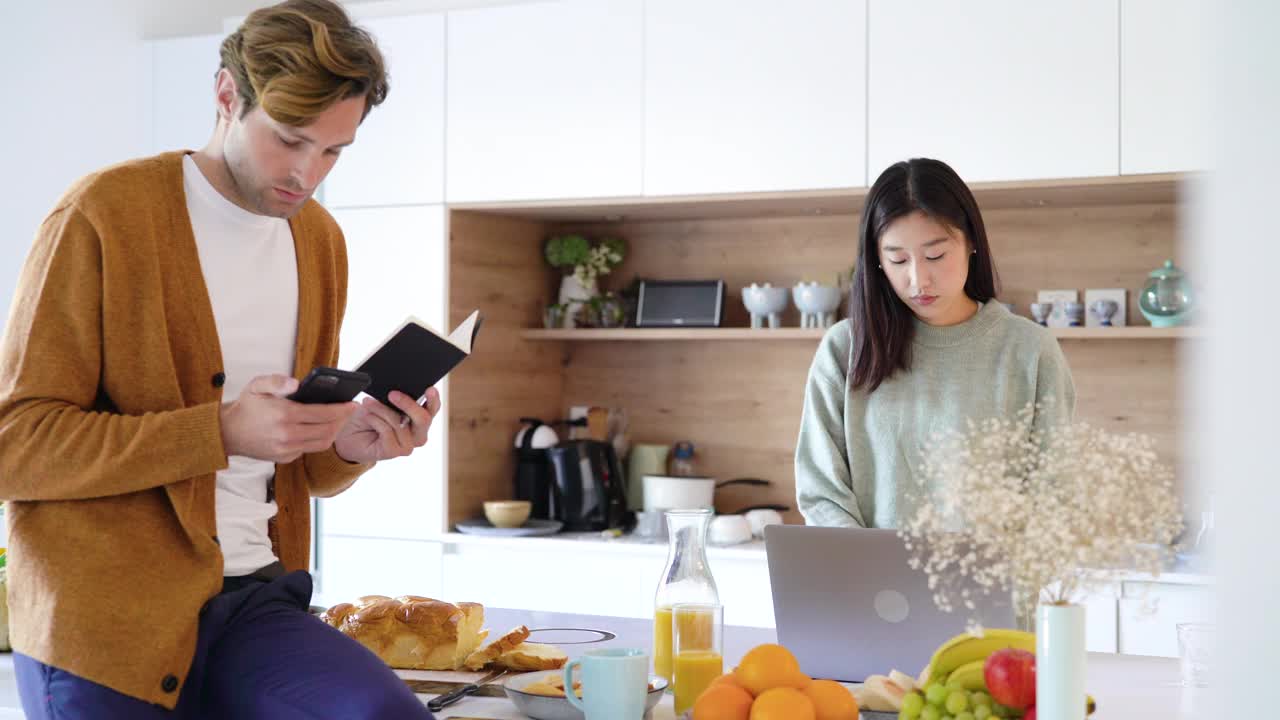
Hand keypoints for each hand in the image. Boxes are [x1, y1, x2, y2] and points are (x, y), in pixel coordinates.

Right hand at [219, 374, 359, 463]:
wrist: (227, 433)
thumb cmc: (246, 407)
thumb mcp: (256, 385)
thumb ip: (277, 381)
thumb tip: (297, 383)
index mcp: (284, 414)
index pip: (323, 413)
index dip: (341, 409)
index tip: (352, 404)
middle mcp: (287, 434)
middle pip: (327, 430)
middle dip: (343, 420)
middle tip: (350, 411)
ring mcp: (286, 449)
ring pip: (321, 443)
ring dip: (334, 431)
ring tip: (339, 420)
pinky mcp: (284, 458)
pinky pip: (309, 449)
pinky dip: (318, 439)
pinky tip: (321, 428)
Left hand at [334, 387, 440, 463]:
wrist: (350, 435)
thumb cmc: (370, 417)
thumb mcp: (383, 403)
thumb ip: (395, 401)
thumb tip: (398, 394)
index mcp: (419, 420)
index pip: (433, 408)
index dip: (434, 399)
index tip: (430, 389)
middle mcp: (418, 434)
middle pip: (423, 419)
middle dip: (408, 404)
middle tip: (392, 394)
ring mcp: (407, 445)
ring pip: (400, 423)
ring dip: (382, 410)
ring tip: (368, 403)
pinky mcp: (393, 452)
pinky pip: (387, 431)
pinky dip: (375, 420)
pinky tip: (368, 417)